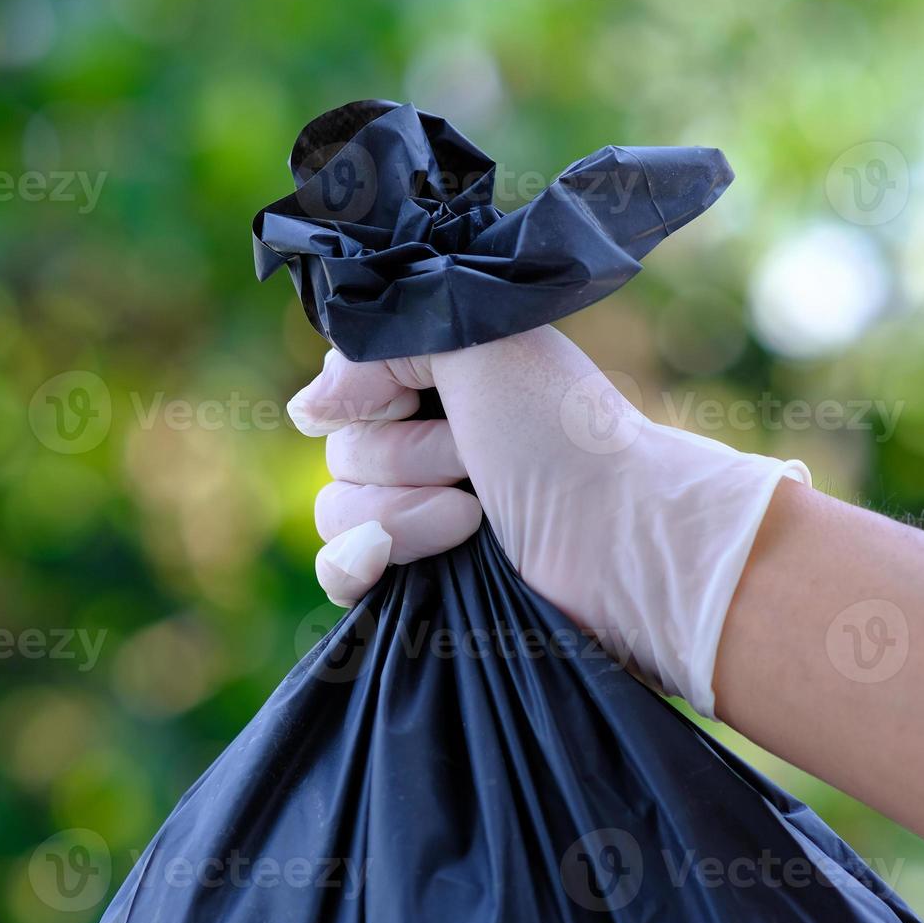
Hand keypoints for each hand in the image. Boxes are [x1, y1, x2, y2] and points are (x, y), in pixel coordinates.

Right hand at [287, 326, 808, 716]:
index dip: (371, 392)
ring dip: (400, 512)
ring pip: (335, 510)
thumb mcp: (475, 340)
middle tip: (475, 458)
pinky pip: (337, 572)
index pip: (346, 379)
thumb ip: (380, 346)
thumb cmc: (562, 433)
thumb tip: (306, 412)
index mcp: (439, 382)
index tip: (417, 397)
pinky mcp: (419, 581)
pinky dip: (354, 566)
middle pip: (339, 448)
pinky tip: (384, 560)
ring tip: (473, 516)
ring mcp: (419, 515)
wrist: (617, 538)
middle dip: (405, 455)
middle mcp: (424, 443)